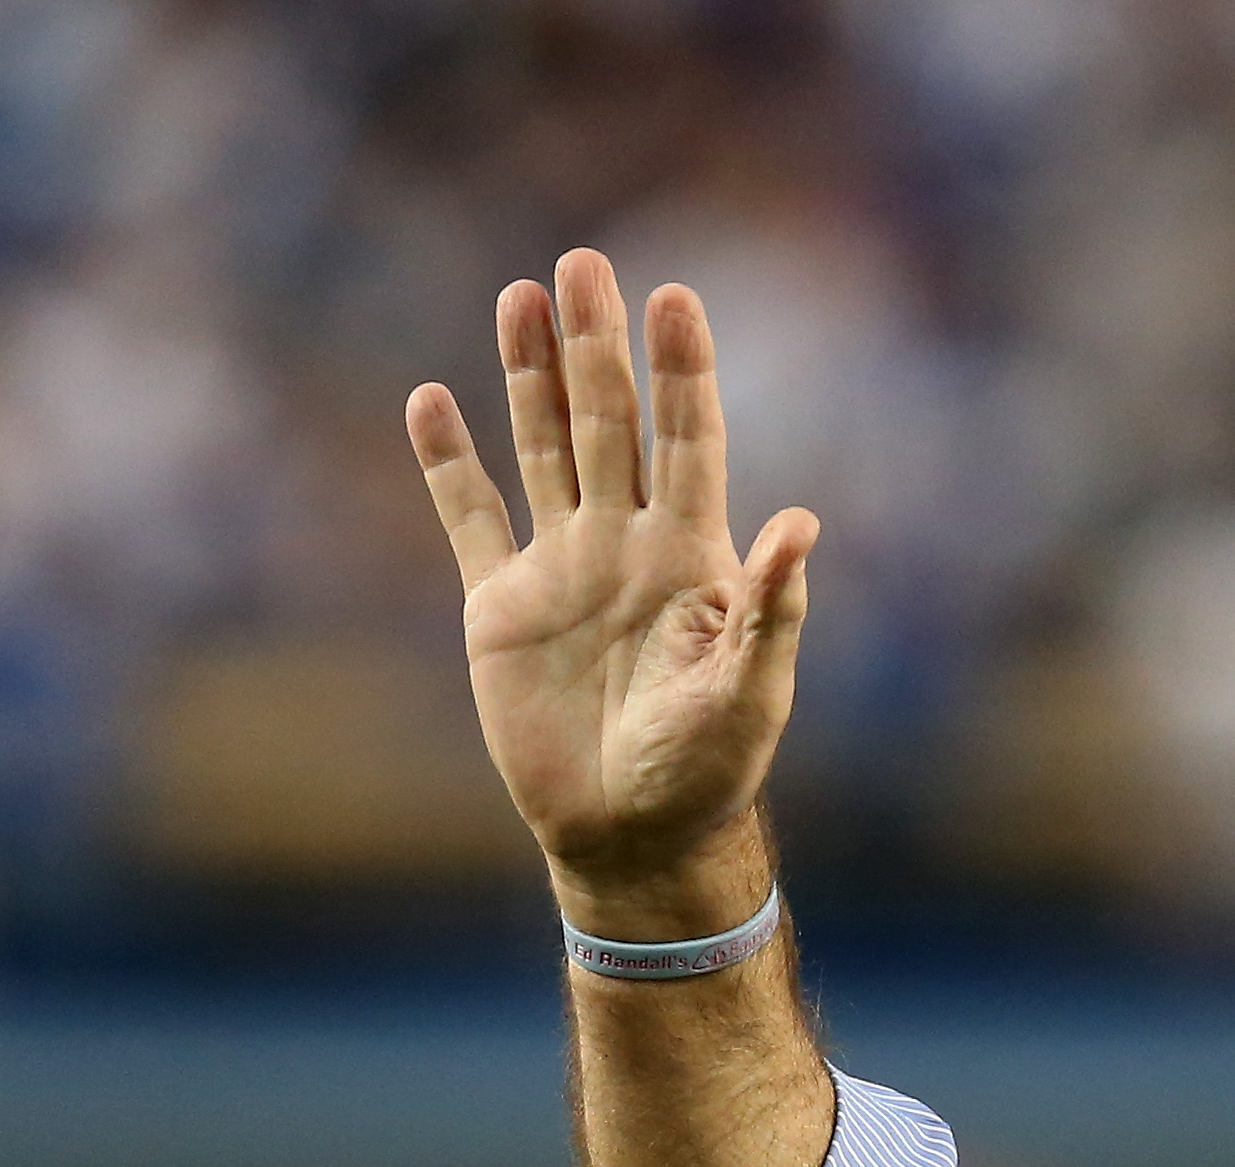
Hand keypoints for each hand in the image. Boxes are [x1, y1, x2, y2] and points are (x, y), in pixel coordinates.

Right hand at [405, 250, 815, 915]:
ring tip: (519, 296)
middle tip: (584, 263)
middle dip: (598, 346)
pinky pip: (470, 520)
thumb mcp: (750, 692)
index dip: (682, 372)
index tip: (676, 295)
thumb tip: (803, 523)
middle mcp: (626, 545)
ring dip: (530, 376)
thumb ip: (771, 609)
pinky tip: (431, 399)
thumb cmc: (706, 771)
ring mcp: (562, 570)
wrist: (631, 836)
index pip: (689, 441)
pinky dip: (448, 464)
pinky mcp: (500, 608)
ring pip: (542, 449)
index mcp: (691, 558)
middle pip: (609, 423)